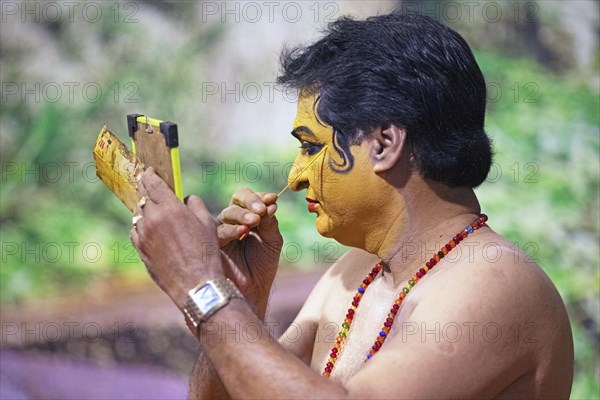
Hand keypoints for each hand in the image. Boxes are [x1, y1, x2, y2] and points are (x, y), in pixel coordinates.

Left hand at [130, 168, 223, 308]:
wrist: (196, 283)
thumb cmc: (206, 252)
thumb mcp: (207, 223)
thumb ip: (195, 204)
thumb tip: (186, 198)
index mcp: (170, 208)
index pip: (152, 183)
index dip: (149, 174)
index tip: (149, 170)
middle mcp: (152, 219)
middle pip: (142, 196)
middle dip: (145, 188)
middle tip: (146, 182)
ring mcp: (143, 235)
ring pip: (138, 214)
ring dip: (144, 208)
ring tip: (152, 208)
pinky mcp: (140, 250)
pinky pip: (136, 231)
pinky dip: (141, 226)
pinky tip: (150, 228)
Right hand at [204, 188, 282, 317]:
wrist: (251, 292)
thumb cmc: (262, 267)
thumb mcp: (272, 241)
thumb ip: (270, 222)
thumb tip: (271, 202)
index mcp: (247, 218)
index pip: (249, 199)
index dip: (259, 196)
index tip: (272, 199)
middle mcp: (232, 222)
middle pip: (236, 201)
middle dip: (251, 202)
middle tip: (262, 210)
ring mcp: (219, 231)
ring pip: (227, 214)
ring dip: (242, 214)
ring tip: (255, 221)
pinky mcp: (210, 244)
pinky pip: (218, 231)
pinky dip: (232, 229)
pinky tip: (243, 233)